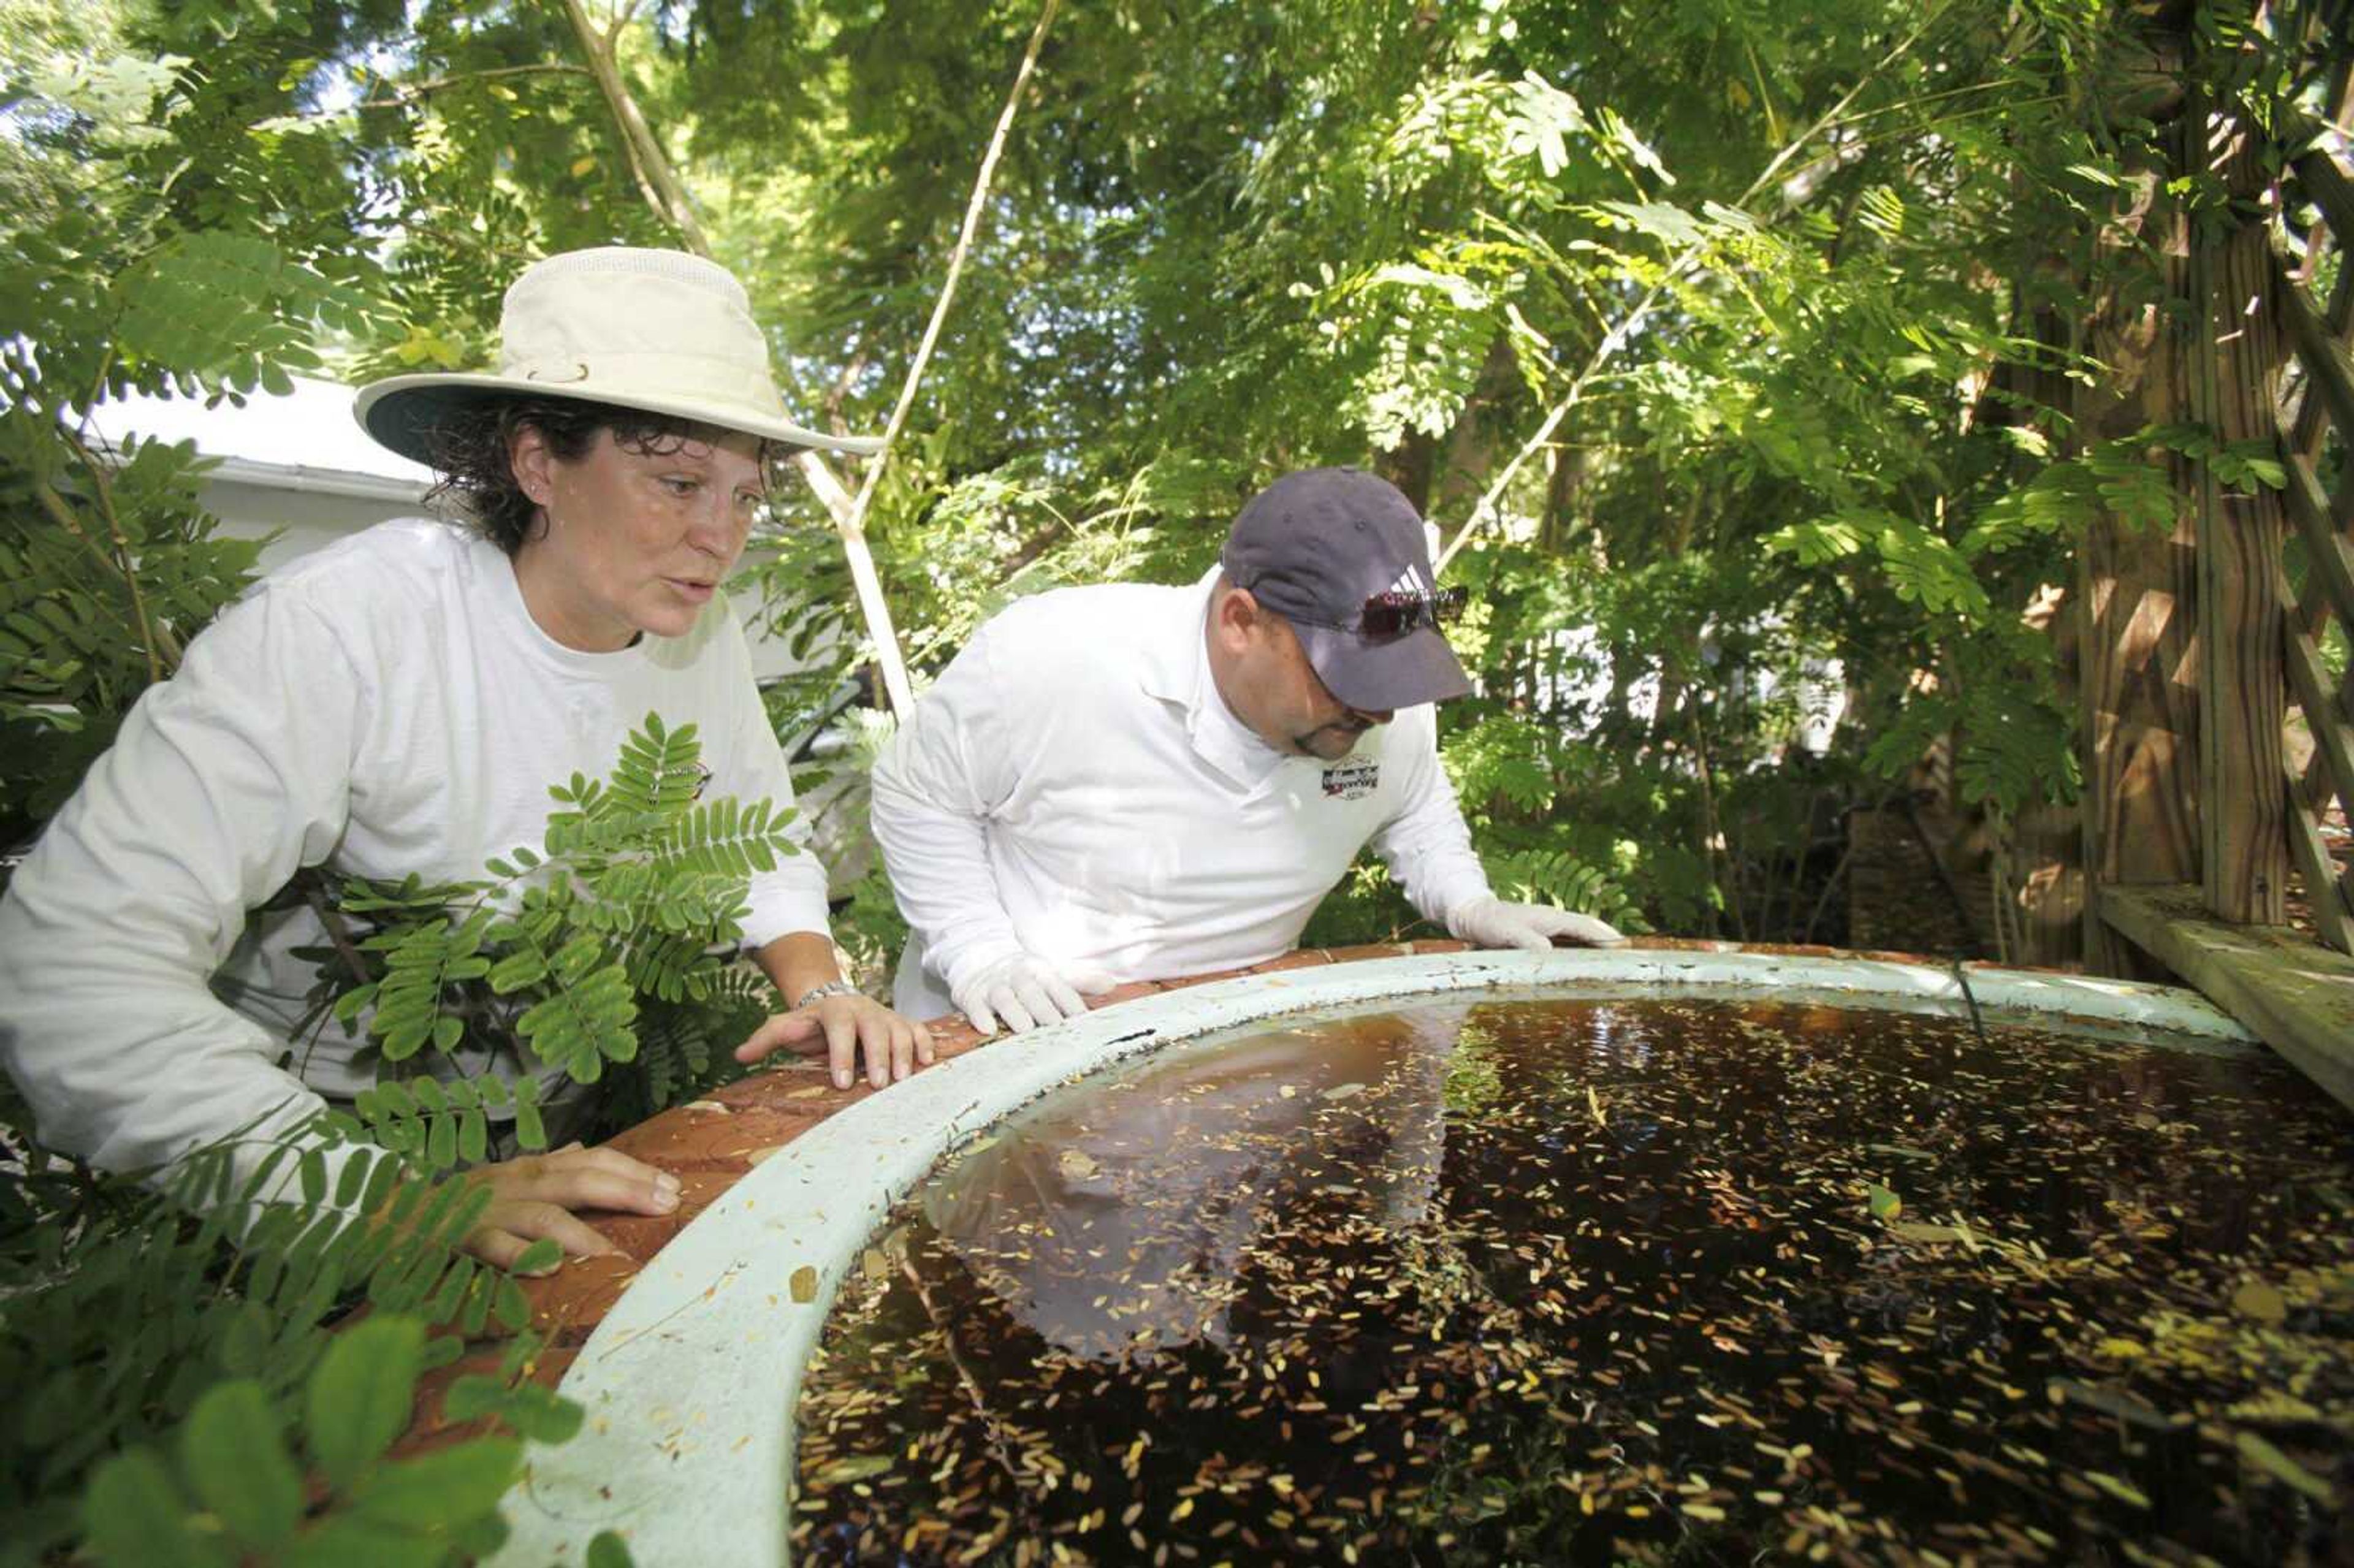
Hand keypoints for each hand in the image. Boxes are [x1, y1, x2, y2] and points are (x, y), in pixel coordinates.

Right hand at [457, 1141, 679, 1272]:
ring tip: (616, 1255)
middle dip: (626, 1191)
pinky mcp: (461, 1237)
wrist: (388, 1214)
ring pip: (544, 1215)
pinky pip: (494, 1246)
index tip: (672, 1187)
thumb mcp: (507, 1178)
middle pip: (580, 1180)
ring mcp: (491, 1209)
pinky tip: (548, 1268)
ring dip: (583, 1234)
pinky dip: (521, 1256)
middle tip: (665, 1206)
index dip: (634, 1172)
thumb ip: (547, 1166)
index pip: (592, 1161)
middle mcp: (517, 1184)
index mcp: (532, 1170)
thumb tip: (583, 1148)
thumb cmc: (459, 1202)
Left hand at [733, 991, 934, 1089]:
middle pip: (875, 1029)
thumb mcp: (785, 1027)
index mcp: (835, 1010)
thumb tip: (739, 1056)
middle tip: (878, 1085)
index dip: (841, 1054)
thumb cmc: (810, 1024)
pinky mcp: (903, 1023)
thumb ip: (765, 1039)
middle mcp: (864, 1010)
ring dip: (903, 1054)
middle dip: (878, 1057)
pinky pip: (918, 1030)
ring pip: (900, 1030)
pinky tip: (927, 1064)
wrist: (835, 1002)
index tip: (842, 1083)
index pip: (840, 1028)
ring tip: (902, 1080)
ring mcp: (886, 1016)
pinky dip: (925, 1045)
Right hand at [950, 952, 1118, 1036]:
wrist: (979, 955)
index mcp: (1042, 972)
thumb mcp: (1051, 972)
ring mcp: (994, 986)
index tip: (1084, 1020)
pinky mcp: (971, 995)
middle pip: (1033, 993)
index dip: (1071, 1003)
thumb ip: (1080, 980)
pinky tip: (987, 1029)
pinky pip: (975, 1005)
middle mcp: (1019, 977)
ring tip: (1025, 1030)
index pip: (1060, 987)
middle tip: (1057, 1029)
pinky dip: (980, 1016)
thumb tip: (1112, 984)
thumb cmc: (1023, 974)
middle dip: (1045, 1010)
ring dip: (1015, 1013)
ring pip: (1005, 999)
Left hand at [1447, 895, 1625, 951]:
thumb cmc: (1491, 923)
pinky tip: (1582, 960)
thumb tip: (1550, 955)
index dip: (1605, 937)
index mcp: (1552, 918)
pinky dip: (1581, 948)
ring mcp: (1548, 926)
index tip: (1625, 945)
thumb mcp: (1508, 934)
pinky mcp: (1541, 934)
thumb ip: (1528, 943)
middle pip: (1588, 929)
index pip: (1585, 927)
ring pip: (1579, 935)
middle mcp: (1554, 920)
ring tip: (1614, 958)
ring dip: (1596, 944)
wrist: (1473, 914)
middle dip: (1608, 939)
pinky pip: (1568, 940)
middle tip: (1629, 952)